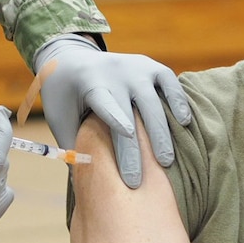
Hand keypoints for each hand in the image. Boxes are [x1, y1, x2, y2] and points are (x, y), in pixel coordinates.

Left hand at [33, 35, 191, 188]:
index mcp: (89, 82)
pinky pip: (169, 82)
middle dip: (137, 146)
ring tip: (166, 161)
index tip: (128, 135)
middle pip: (132, 110)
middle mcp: (114, 72)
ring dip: (161, 132)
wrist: (71, 58)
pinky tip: (184, 123)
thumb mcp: (59, 117)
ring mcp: (135, 67)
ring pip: (154, 100)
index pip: (104, 102)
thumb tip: (83, 185)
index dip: (116, 117)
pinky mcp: (150, 66)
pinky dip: (178, 101)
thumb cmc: (64, 96)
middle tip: (140, 180)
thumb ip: (71, 145)